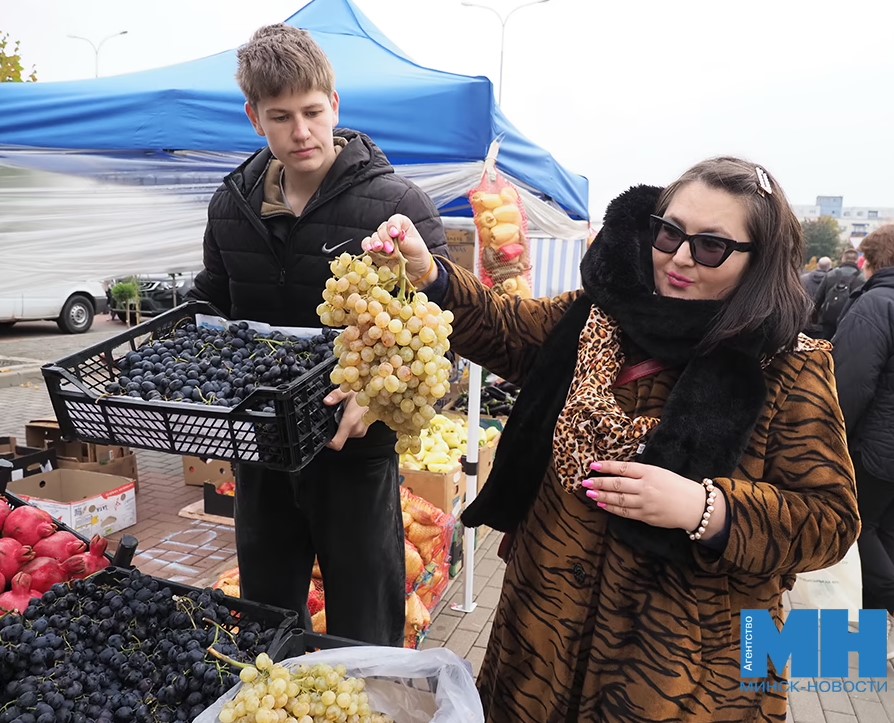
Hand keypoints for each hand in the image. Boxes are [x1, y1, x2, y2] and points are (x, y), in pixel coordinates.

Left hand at [323, 389, 369, 450]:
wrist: (378, 396)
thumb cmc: (364, 393)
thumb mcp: (347, 391)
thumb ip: (335, 396)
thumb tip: (327, 401)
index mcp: (350, 422)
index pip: (337, 443)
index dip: (328, 443)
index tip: (325, 437)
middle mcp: (356, 429)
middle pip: (339, 437)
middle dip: (336, 428)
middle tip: (338, 415)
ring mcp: (361, 431)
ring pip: (345, 435)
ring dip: (342, 427)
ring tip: (346, 414)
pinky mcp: (363, 431)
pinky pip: (351, 432)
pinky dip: (349, 426)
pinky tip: (352, 416)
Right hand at [361, 214, 432, 282]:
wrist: (415, 272)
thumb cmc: (418, 256)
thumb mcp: (416, 248)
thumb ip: (406, 241)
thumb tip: (399, 235)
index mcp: (402, 225)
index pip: (395, 220)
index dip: (393, 225)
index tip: (394, 234)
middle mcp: (390, 231)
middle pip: (382, 229)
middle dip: (385, 238)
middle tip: (389, 249)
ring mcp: (382, 241)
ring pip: (374, 237)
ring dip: (375, 242)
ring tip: (378, 249)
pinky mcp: (375, 251)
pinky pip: (367, 245)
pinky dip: (367, 246)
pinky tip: (368, 250)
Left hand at [580, 460, 716, 533]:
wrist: (695, 506)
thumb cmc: (676, 486)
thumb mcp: (659, 472)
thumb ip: (640, 472)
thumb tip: (617, 471)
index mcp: (650, 473)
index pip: (623, 468)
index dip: (606, 466)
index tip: (593, 465)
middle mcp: (646, 487)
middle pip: (618, 484)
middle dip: (599, 483)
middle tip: (585, 482)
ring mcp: (646, 503)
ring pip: (619, 499)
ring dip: (602, 496)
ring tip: (590, 493)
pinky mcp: (646, 517)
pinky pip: (625, 512)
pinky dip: (612, 508)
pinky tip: (602, 504)